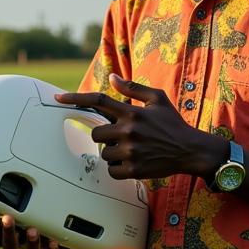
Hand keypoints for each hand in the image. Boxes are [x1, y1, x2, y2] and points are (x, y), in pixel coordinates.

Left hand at [55, 73, 224, 180]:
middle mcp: (129, 130)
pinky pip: (112, 170)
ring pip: (103, 153)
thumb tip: (113, 78)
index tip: (58, 97)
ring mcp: (131, 151)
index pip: (98, 100)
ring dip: (112, 152)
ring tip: (131, 150)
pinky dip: (118, 168)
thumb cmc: (173, 123)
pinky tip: (132, 162)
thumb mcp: (158, 99)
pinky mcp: (134, 169)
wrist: (190, 150)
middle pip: (96, 133)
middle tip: (120, 136)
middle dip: (104, 135)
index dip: (75, 98)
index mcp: (132, 111)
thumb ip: (134, 88)